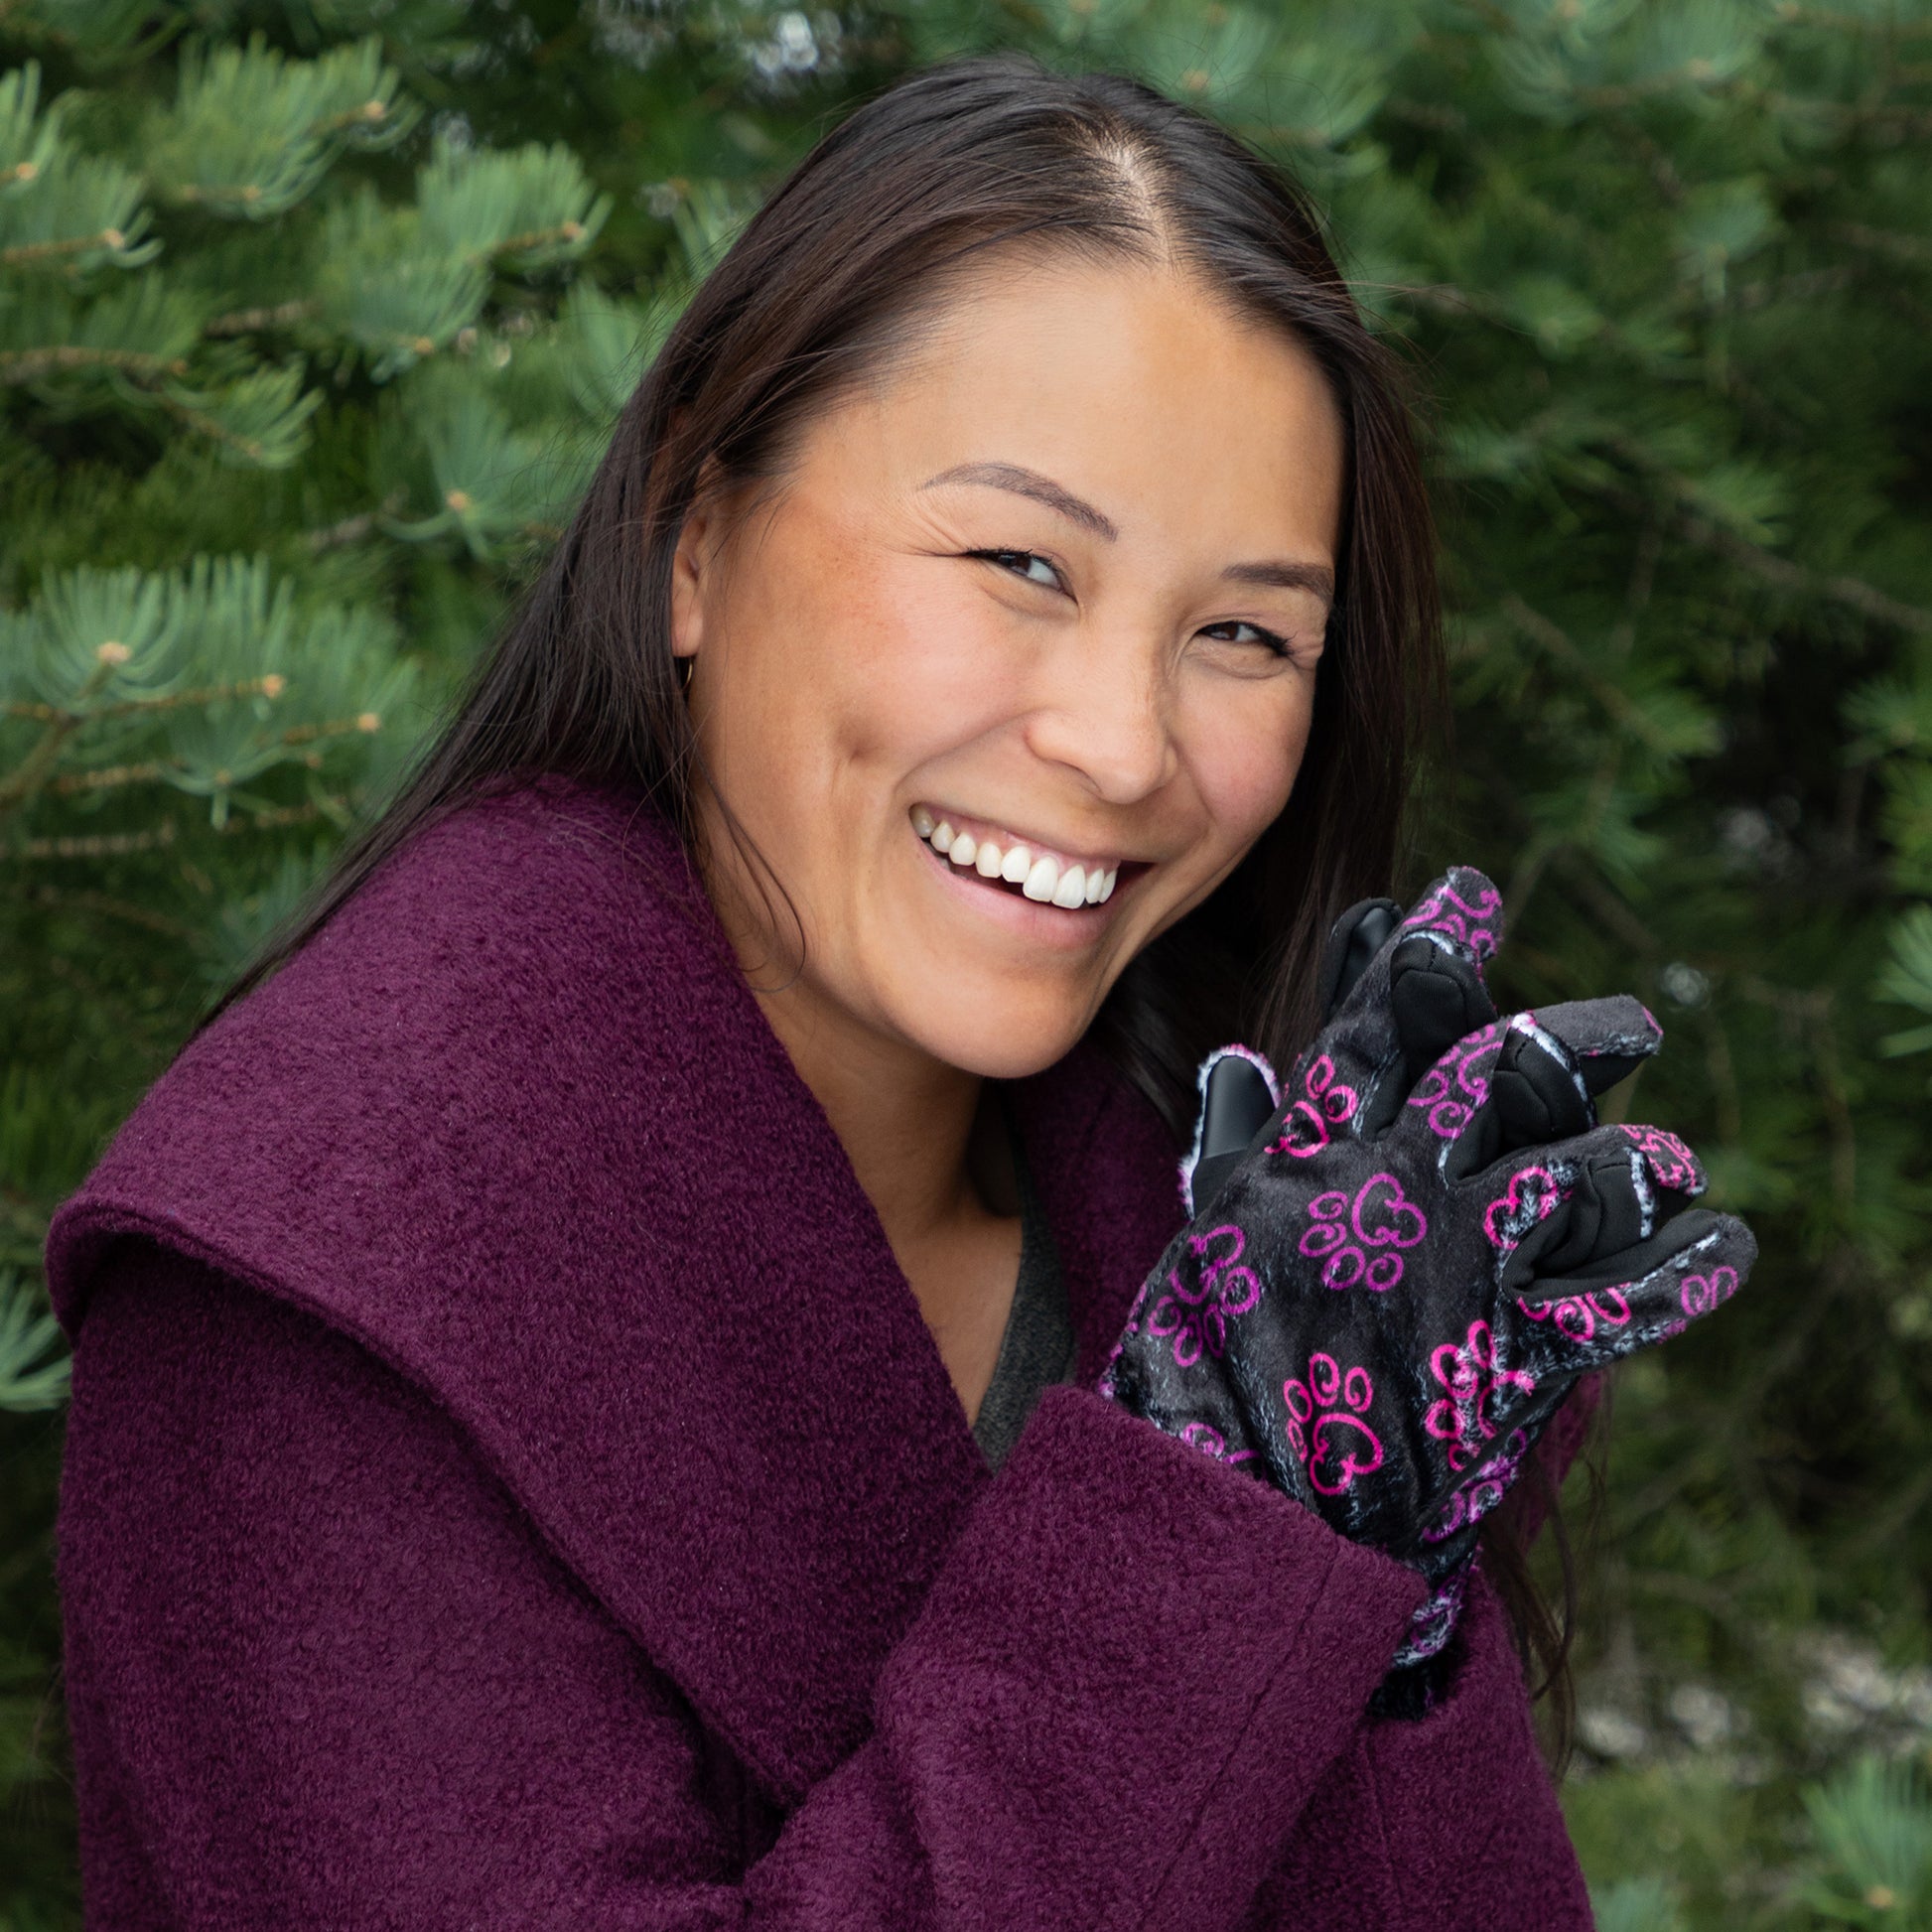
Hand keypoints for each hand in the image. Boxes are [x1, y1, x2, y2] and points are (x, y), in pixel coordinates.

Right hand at [1102, 867, 1754, 1666]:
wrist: (1239, 1517)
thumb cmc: (1203, 1375)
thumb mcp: (1203, 1241)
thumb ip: (1234, 1148)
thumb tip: (1239, 1063)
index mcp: (1305, 1162)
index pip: (1374, 1026)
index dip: (1426, 950)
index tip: (1469, 890)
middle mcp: (1387, 1195)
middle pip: (1499, 1075)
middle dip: (1577, 1039)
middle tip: (1637, 1022)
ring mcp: (1455, 1272)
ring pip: (1577, 1173)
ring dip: (1637, 1163)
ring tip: (1671, 1157)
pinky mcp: (1510, 1357)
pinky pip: (1624, 1301)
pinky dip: (1683, 1272)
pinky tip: (1723, 1245)